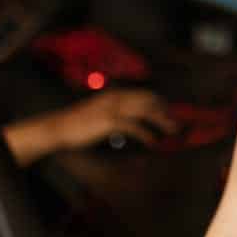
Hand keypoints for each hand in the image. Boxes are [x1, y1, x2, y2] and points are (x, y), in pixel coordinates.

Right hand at [55, 88, 179, 150]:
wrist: (59, 127)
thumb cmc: (79, 123)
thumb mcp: (99, 112)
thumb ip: (116, 113)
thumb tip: (131, 121)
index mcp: (114, 94)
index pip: (144, 94)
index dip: (160, 103)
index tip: (170, 112)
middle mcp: (116, 97)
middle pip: (148, 101)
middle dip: (165, 111)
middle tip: (177, 123)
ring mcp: (113, 108)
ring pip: (145, 111)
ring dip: (161, 121)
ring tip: (171, 131)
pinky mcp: (109, 121)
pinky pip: (134, 126)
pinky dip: (146, 134)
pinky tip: (153, 142)